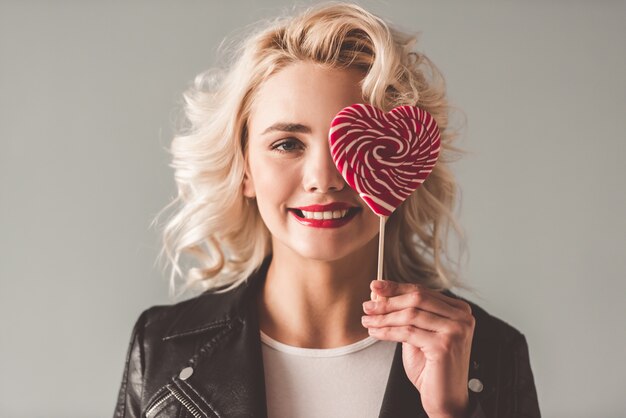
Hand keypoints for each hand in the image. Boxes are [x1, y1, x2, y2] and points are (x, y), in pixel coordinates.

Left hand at [361, 280, 474, 417]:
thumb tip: (378, 293)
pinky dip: (387, 331)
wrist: (446, 398)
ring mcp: (455, 330)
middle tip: (367, 306)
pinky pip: (407, 332)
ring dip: (383, 317)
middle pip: (416, 299)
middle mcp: (462, 317)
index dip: (396, 287)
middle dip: (388, 301)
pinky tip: (375, 332)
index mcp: (458, 309)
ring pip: (410, 315)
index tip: (375, 286)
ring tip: (367, 320)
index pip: (422, 291)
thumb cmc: (432, 367)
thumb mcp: (417, 334)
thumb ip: (404, 314)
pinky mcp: (444, 345)